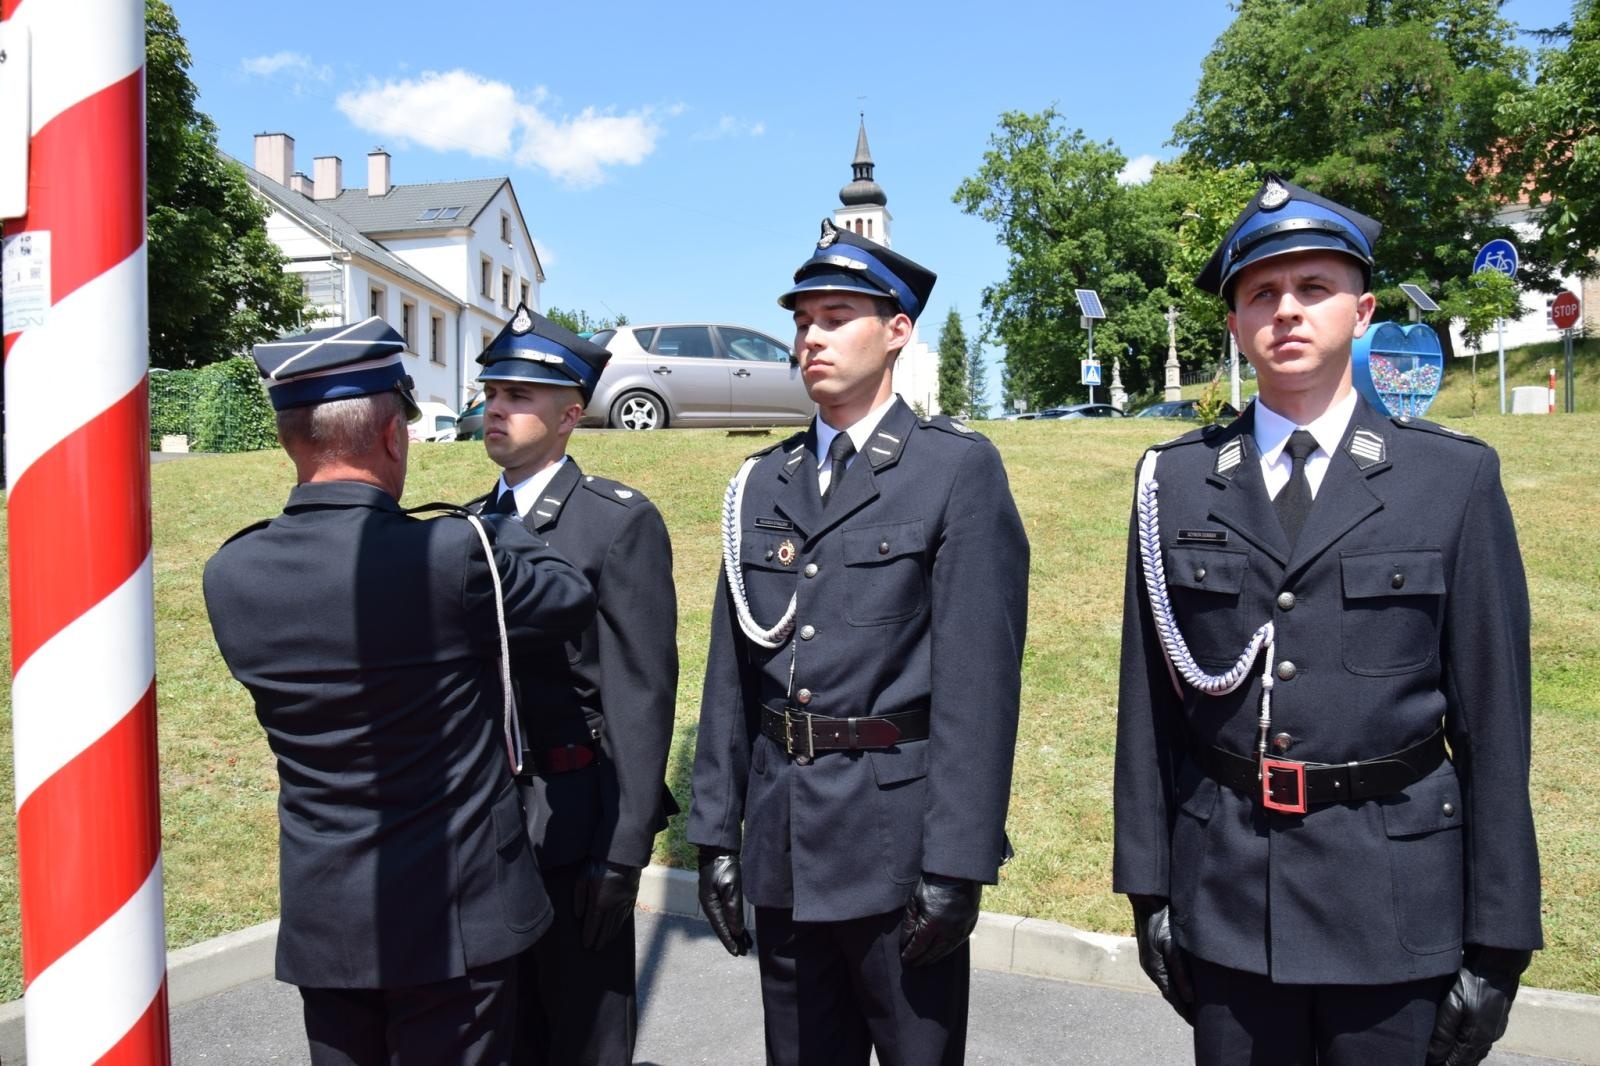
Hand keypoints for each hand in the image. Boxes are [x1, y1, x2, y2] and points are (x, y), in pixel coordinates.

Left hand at [572, 860, 640, 950]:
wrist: (621, 854)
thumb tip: (578, 915)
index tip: (587, 945)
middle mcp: (613, 905)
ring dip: (610, 934)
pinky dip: (620, 924)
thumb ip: (579, 898)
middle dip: (600, 939)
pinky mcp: (632, 896)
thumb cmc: (598, 864)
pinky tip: (616, 929)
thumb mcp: (582, 878)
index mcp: (599, 902)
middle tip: (596, 949)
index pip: (593, 925)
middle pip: (606, 928)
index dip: (589, 936)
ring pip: (616, 923)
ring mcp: (624, 902)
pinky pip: (625, 914)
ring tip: (605, 942)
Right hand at [697, 847, 751, 956]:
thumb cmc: (724, 866)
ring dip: (734, 932)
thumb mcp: (731, 886)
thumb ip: (733, 909)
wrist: (718, 849)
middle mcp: (709, 904)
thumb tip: (736, 930)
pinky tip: (739, 928)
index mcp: (710, 904)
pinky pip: (726, 913)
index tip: (736, 952)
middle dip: (732, 939)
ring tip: (745, 944)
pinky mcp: (719, 895)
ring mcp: (713, 900)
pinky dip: (733, 922)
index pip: (720, 927)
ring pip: (725, 921)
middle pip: (722, 926)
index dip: (729, 940)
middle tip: (742, 952)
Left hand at [899, 874, 980, 966]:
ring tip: (925, 962)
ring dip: (934, 958)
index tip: (904, 959)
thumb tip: (905, 942)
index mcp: (932, 924)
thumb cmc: (932, 884)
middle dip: (921, 959)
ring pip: (946, 951)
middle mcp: (948, 930)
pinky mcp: (969, 925)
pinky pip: (957, 944)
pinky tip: (941, 952)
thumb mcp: (914, 901)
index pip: (919, 946)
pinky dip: (947, 950)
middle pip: (932, 952)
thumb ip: (909, 923)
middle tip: (913, 965)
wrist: (957, 872)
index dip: (910, 954)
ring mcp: (960, 929)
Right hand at [1129, 894, 1194, 1023]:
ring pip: (1167, 984)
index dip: (1186, 1012)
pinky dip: (1175, 983)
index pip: (1173, 998)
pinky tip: (1183, 983)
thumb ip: (1181, 971)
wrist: (1147, 899)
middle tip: (1198, 1019)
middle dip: (1183, 1007)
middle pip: (1169, 994)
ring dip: (1178, 995)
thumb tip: (1190, 998)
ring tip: (1193, 1006)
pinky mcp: (1151, 953)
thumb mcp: (1172, 945)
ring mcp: (1149, 960)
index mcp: (1156, 969)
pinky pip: (1164, 974)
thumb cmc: (1162, 920)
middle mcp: (1151, 968)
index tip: (1198, 1025)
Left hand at [1426, 946, 1532, 1065]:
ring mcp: (1494, 1032)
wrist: (1497, 966)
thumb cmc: (1471, 983)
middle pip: (1468, 1061)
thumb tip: (1434, 1057)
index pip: (1456, 1063)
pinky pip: (1482, 1044)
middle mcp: (1487, 1039)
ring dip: (1462, 1059)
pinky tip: (1463, 1046)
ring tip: (1447, 1059)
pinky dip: (1471, 1050)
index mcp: (1474, 1038)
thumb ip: (1443, 1033)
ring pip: (1476, 1054)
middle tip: (1435, 1062)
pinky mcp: (1497, 1023)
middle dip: (1452, 1064)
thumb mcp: (1451, 1005)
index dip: (1443, 1065)